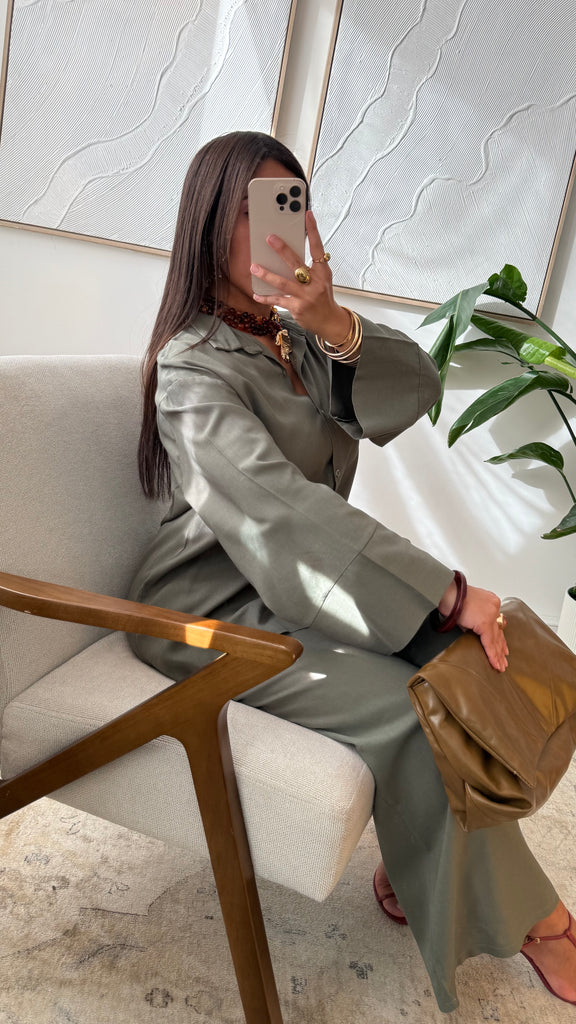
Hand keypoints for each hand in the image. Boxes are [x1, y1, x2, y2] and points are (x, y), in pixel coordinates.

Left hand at [251, 210, 349, 342]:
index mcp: (322, 272)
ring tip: (254, 267)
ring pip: (283, 283)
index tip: (307, 215)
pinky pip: (278, 300)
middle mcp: (315, 283)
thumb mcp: (321, 278)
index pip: (318, 248)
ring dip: (267, 275)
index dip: (313, 231)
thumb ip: (309, 266)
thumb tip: (288, 251)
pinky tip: (256, 293)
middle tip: (270, 238)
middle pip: (296, 263)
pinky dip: (266, 297)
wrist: (329, 321)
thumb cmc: (323, 296)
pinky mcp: (297, 308)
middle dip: (282, 250)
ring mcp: (306, 296)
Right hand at [438, 582, 508, 671]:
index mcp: (490, 601)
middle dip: (501, 647)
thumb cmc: (452, 596)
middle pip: (499, 632)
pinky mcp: (485, 622)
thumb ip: (473, 618)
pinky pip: (490, 643)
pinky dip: (492, 654)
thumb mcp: (466, 606)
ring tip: (501, 665)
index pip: (497, 623)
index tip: (502, 646)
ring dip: (499, 654)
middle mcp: (494, 607)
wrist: (447, 592)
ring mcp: (491, 614)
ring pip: (496, 639)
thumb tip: (471, 629)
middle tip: (504, 658)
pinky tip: (495, 663)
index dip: (499, 636)